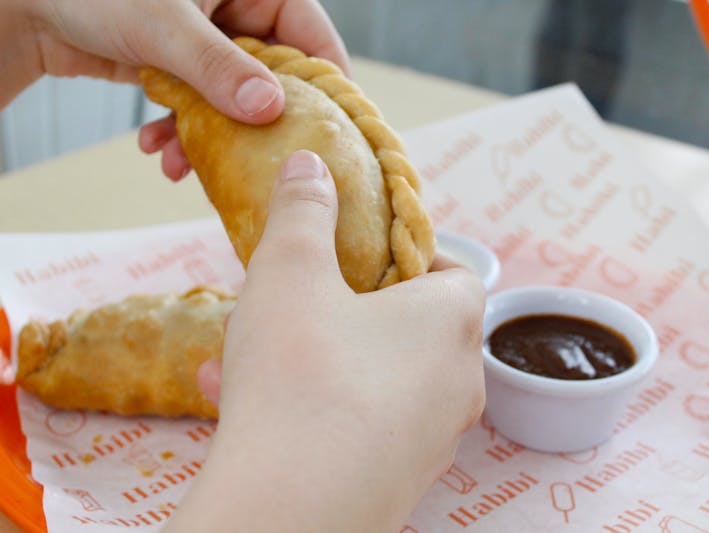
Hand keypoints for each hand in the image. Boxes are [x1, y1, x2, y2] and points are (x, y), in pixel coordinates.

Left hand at [1, 0, 347, 178]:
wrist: (31, 6)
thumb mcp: (164, 26)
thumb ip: (218, 67)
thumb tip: (269, 109)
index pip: (313, 37)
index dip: (326, 87)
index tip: (329, 134)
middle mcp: (241, 13)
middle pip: (278, 78)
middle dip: (254, 124)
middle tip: (248, 163)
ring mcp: (215, 43)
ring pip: (238, 100)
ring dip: (212, 137)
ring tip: (182, 162)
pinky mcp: (190, 67)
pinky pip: (205, 106)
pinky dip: (184, 130)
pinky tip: (157, 146)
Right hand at [173, 151, 486, 531]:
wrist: (290, 510)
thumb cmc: (302, 375)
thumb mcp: (291, 271)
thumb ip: (304, 210)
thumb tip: (311, 164)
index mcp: (452, 320)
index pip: (451, 268)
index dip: (406, 254)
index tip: (359, 254)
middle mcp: (458, 380)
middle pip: (410, 324)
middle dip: (347, 306)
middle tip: (297, 300)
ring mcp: (433, 437)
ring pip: (376, 376)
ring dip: (318, 356)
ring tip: (251, 352)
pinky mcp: (400, 480)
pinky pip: (359, 425)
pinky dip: (314, 407)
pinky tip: (244, 405)